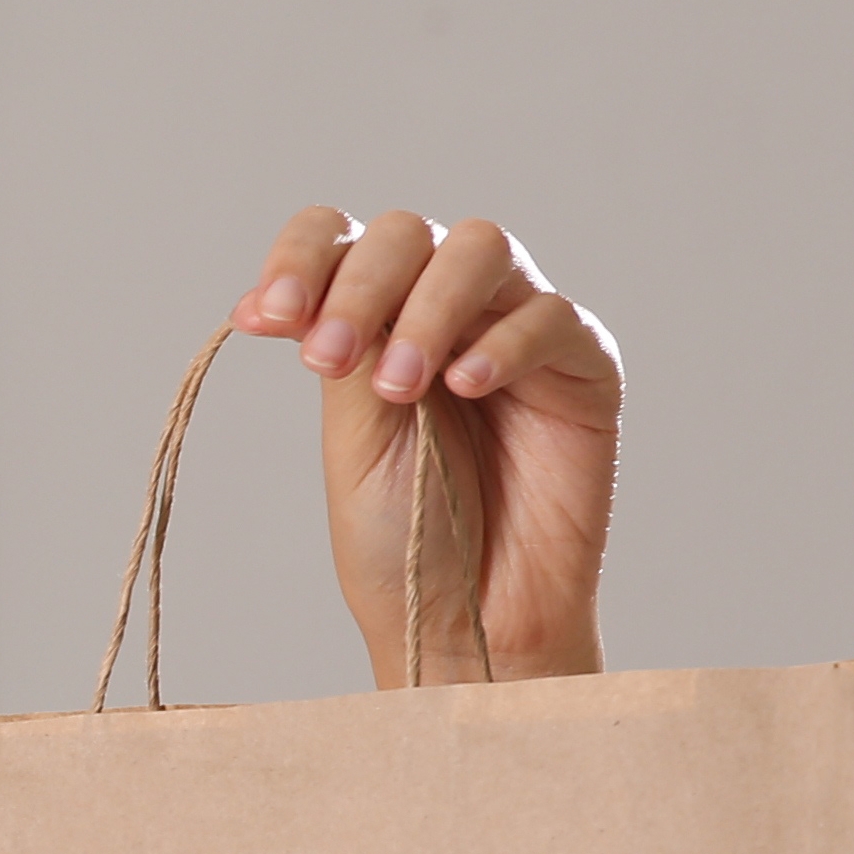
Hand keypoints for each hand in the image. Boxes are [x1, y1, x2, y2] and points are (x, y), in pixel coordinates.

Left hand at [238, 209, 620, 684]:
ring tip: (401, 386)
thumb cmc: (402, 536)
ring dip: (428, 306)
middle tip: (328, 358)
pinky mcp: (584, 366)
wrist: (465, 619)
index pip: (339, 239)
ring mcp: (517, 330)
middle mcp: (445, 309)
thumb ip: (347, 352)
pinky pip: (552, 317)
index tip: (269, 317)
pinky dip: (504, 342)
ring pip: (482, 249)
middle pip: (408, 233)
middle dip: (360, 285)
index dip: (301, 258)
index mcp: (374, 317)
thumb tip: (290, 292)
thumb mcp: (355, 438)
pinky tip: (465, 387)